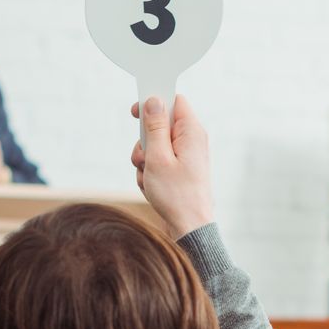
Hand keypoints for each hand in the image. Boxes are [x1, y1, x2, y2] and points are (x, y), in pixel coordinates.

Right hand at [129, 95, 214, 238]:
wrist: (189, 227)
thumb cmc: (177, 195)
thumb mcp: (158, 157)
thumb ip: (155, 126)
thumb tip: (154, 101)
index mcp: (191, 132)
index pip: (174, 100)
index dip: (154, 102)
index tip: (136, 112)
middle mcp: (191, 141)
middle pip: (159, 125)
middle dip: (145, 141)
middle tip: (145, 158)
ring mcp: (186, 156)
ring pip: (154, 146)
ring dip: (145, 161)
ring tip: (149, 178)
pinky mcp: (179, 170)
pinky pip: (157, 163)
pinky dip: (150, 173)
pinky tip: (153, 187)